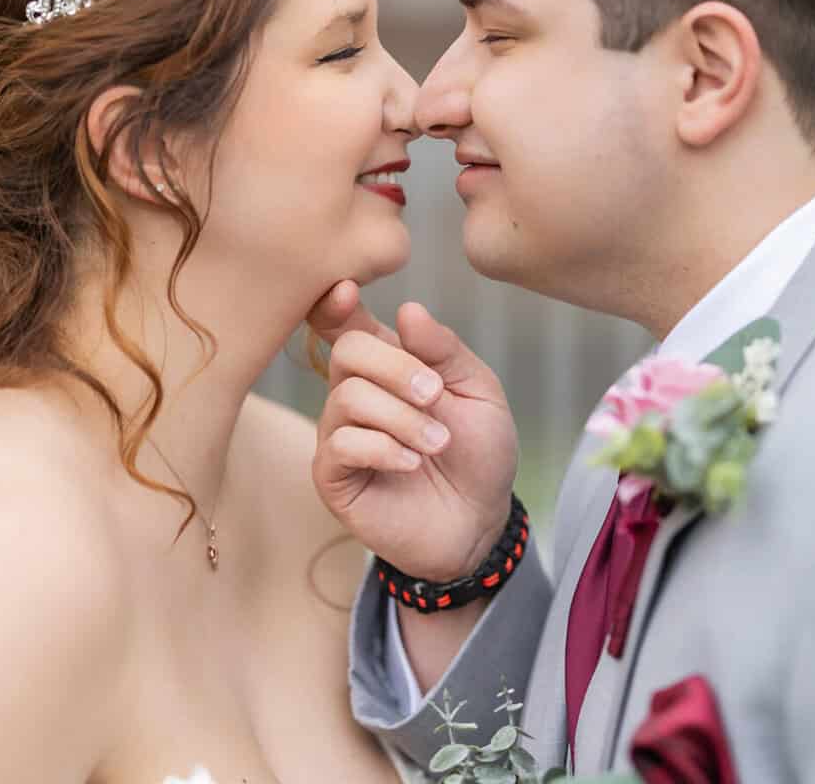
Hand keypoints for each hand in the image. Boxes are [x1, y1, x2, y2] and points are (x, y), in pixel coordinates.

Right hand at [308, 281, 518, 580]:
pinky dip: (383, 448)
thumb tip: (407, 309)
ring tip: (437, 443)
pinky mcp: (333, 478)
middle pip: (347, 351)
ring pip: (348, 398)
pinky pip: (341, 445)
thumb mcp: (478, 392)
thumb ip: (445, 350)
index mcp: (387, 365)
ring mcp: (339, 435)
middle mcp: (355, 394)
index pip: (345, 324)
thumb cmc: (480, 453)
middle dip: (396, 368)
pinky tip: (411, 464)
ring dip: (402, 417)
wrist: (482, 522)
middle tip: (436, 395)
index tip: (346, 291)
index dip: (336, 303)